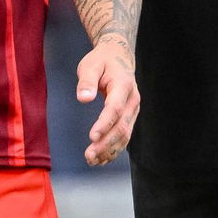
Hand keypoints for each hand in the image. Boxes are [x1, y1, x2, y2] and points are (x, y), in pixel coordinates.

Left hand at [77, 39, 138, 165]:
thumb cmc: (101, 61)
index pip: (115, 108)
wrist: (118, 57)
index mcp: (123, 86)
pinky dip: (114, 149)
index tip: (92, 137)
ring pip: (124, 135)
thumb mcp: (90, 65)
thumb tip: (84, 99)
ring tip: (92, 160)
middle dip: (106, 143)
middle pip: (121, 126)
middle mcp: (132, 100)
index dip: (105, 124)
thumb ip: (87, 81)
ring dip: (109, 150)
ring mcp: (133, 110)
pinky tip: (101, 159)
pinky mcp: (130, 117)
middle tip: (89, 156)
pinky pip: (124, 136)